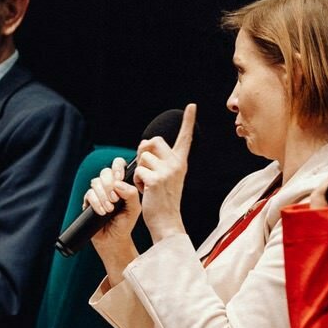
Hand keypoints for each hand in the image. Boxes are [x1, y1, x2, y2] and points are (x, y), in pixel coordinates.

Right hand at [82, 156, 140, 252]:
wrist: (113, 239)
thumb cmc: (125, 223)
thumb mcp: (134, 209)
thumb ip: (131, 194)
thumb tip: (118, 184)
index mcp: (121, 184)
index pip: (118, 164)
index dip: (117, 167)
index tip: (119, 177)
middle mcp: (109, 186)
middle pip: (105, 172)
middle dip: (109, 185)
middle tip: (115, 200)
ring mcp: (98, 192)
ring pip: (95, 182)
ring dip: (103, 196)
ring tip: (109, 210)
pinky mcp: (88, 201)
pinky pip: (89, 194)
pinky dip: (96, 203)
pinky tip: (102, 212)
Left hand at [135, 102, 195, 243]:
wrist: (166, 221)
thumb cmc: (163, 200)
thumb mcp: (165, 177)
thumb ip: (159, 160)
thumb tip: (145, 143)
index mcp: (180, 163)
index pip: (185, 138)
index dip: (188, 121)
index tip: (192, 106)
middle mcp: (177, 164)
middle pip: (154, 141)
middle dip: (143, 150)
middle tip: (145, 167)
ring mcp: (167, 171)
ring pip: (143, 157)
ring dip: (138, 171)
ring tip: (146, 185)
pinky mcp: (156, 179)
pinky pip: (138, 170)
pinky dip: (136, 181)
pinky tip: (144, 191)